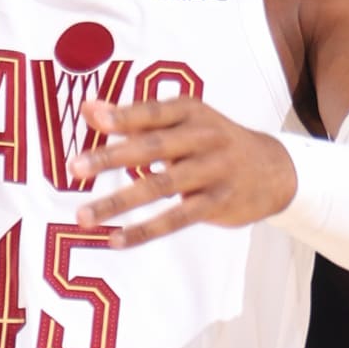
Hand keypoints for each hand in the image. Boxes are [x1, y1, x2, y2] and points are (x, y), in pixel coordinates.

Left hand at [72, 93, 295, 246]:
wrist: (273, 170)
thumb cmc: (214, 141)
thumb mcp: (183, 120)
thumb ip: (136, 117)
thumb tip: (89, 108)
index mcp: (191, 111)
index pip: (154, 112)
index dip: (125, 115)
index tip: (95, 119)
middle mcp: (204, 138)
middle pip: (153, 148)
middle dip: (112, 158)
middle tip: (76, 167)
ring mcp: (212, 172)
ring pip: (160, 187)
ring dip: (119, 202)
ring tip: (83, 216)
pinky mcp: (217, 204)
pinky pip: (176, 219)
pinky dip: (145, 230)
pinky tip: (116, 239)